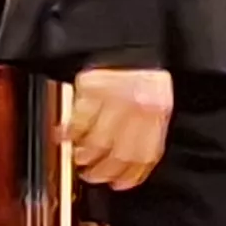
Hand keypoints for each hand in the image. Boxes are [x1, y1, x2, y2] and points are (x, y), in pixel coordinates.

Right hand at [66, 68, 173, 190]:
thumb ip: (148, 130)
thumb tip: (129, 165)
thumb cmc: (141, 71)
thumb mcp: (157, 99)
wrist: (125, 41)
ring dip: (85, 157)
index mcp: (159, 110)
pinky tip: (66, 138)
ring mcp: (114, 99)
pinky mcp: (91, 89)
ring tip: (79, 160)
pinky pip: (78, 121)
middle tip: (93, 175)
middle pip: (120, 154)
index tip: (118, 184)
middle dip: (104, 171)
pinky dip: (70, 134)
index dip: (130, 175)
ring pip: (97, 142)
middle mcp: (137, 107)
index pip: (146, 155)